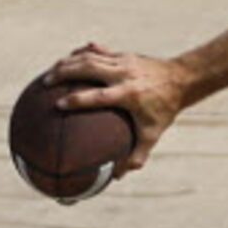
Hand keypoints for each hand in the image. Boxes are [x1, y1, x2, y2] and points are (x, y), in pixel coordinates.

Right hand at [46, 44, 187, 171]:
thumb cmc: (164, 109)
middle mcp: (123, 74)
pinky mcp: (122, 54)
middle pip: (88, 67)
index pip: (97, 96)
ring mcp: (122, 61)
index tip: (58, 105)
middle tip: (45, 82)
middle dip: (63, 72)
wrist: (181, 79)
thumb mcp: (153, 134)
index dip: (77, 100)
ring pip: (89, 56)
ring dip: (67, 62)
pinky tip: (68, 58)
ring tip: (50, 71)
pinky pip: (97, 51)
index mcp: (129, 94)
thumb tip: (115, 177)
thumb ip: (136, 155)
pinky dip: (81, 53)